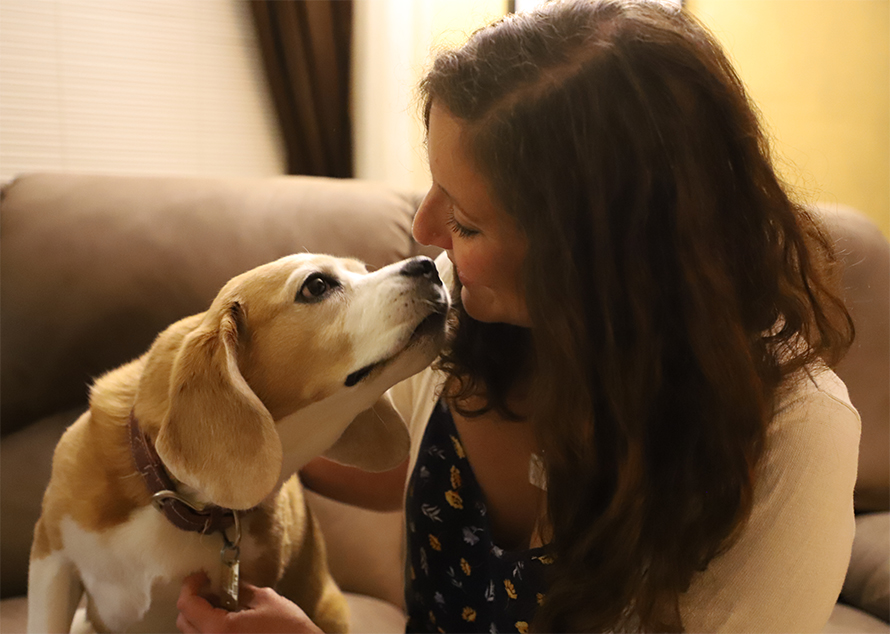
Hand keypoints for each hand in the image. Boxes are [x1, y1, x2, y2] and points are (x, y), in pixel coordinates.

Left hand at [177, 572, 322, 633]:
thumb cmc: (289, 629)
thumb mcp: (266, 600)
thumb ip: (242, 589)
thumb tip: (229, 582)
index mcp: (219, 629)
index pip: (187, 605)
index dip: (190, 585)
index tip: (201, 575)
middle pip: (184, 621)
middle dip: (193, 601)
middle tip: (212, 587)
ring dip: (200, 616)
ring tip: (222, 603)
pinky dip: (210, 627)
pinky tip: (229, 619)